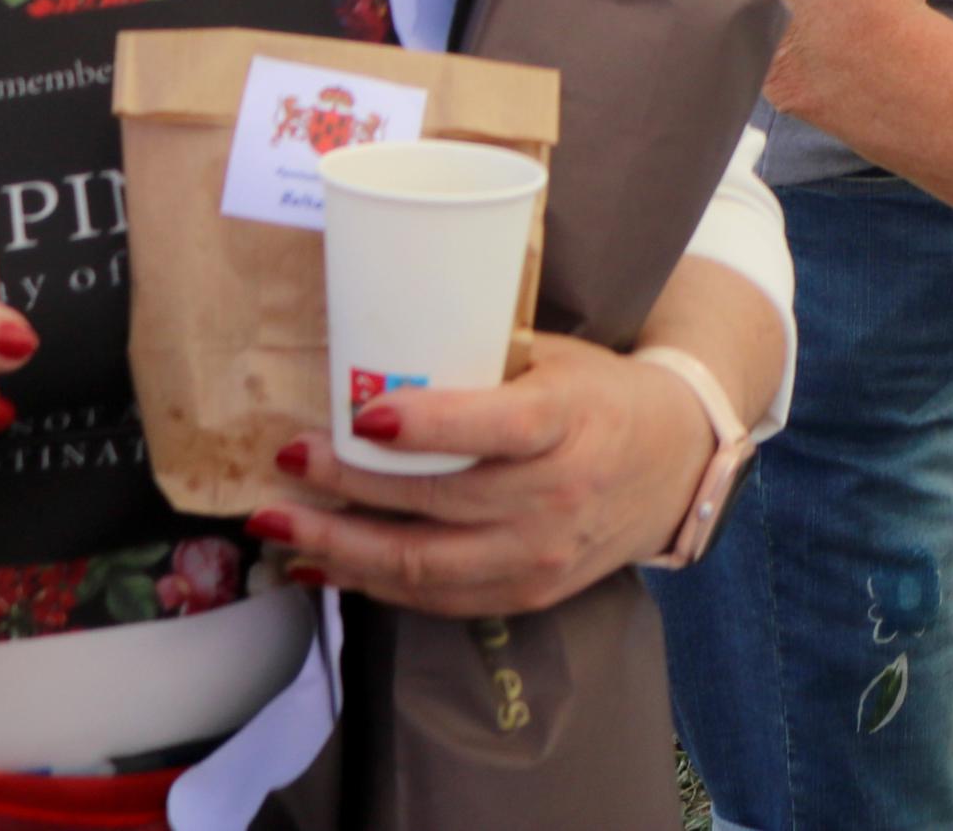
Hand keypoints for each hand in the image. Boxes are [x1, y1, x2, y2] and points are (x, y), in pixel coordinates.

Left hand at [255, 331, 712, 617]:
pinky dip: (371, 582)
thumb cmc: (600, 395)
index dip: (429, 426)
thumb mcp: (558, 360)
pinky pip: (435, 597)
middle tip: (290, 458)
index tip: (363, 415)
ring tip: (279, 524)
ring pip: (423, 563)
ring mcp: (542, 554)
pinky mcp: (527, 592)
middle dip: (350, 483)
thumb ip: (482, 364)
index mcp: (573, 420)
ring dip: (340, 545)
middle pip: (439, 500)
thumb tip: (375, 355)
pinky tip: (324, 562)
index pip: (499, 427)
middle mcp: (559, 495)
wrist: (672, 465)